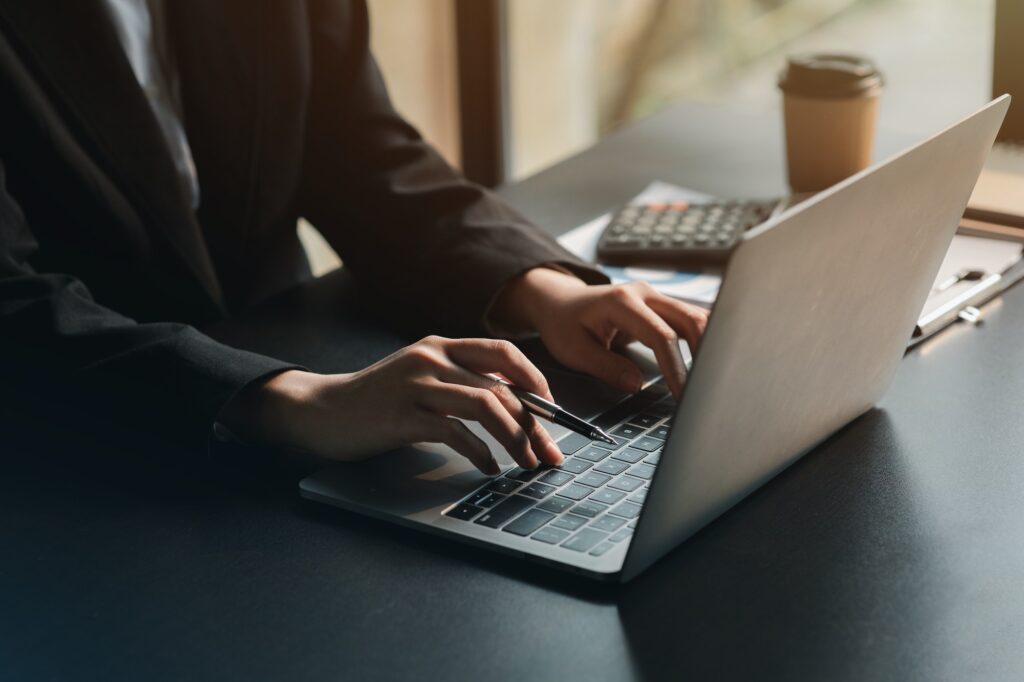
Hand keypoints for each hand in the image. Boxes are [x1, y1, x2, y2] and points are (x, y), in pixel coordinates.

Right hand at [219, 336, 563, 473]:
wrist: (321, 410)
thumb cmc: (378, 400)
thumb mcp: (421, 377)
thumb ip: (459, 382)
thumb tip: (513, 406)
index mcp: (440, 345)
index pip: (503, 353)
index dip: (536, 381)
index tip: (552, 412)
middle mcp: (432, 357)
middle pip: (501, 387)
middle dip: (535, 424)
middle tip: (550, 453)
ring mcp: (416, 384)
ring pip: (485, 406)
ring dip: (515, 439)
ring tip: (526, 463)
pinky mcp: (403, 415)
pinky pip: (455, 432)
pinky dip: (480, 453)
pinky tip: (489, 468)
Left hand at [491, 268, 707, 397]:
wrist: (560, 301)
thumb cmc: (563, 324)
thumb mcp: (574, 351)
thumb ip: (606, 367)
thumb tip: (637, 384)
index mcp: (621, 301)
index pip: (661, 336)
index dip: (675, 367)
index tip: (682, 394)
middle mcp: (644, 293)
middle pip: (691, 320)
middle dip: (705, 355)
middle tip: (706, 389)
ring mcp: (655, 297)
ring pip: (696, 317)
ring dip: (708, 346)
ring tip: (710, 379)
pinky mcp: (661, 306)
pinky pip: (690, 320)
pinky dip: (702, 340)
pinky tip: (707, 362)